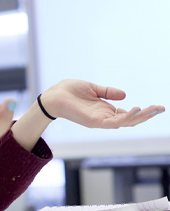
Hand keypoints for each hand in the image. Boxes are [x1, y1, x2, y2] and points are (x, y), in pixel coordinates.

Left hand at [40, 80, 164, 127]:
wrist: (52, 96)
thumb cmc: (68, 91)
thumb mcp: (92, 88)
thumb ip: (107, 92)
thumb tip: (125, 94)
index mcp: (104, 110)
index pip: (126, 114)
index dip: (141, 112)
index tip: (155, 107)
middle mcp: (104, 117)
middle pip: (130, 120)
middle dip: (146, 115)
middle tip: (160, 108)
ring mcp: (100, 121)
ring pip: (125, 122)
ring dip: (139, 117)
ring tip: (152, 109)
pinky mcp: (94, 122)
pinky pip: (113, 122)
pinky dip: (125, 117)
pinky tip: (134, 109)